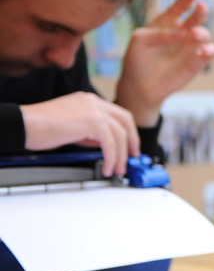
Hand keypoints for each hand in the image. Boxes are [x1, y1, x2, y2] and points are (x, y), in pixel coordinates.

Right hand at [21, 92, 140, 176]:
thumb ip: (90, 132)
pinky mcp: (92, 121)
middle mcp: (94, 102)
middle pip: (125, 122)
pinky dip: (112, 158)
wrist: (24, 124)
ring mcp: (94, 110)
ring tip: (117, 169)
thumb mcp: (72, 127)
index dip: (128, 131)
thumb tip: (102, 144)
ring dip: (121, 155)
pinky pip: (110, 143)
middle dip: (132, 142)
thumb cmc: (40, 127)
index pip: (118, 114)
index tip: (130, 146)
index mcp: (89, 101)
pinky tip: (107, 167)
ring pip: (120, 135)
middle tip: (131, 158)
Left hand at [116, 0, 213, 126]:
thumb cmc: (136, 60)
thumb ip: (158, 33)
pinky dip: (210, 50)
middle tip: (201, 7)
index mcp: (166, 23)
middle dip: (200, 11)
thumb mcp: (139, 41)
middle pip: (196, 18)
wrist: (140, 86)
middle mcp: (181, 32)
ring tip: (194, 35)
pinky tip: (203, 51)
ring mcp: (190, 47)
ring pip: (204, 34)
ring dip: (202, 32)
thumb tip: (181, 34)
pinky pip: (210, 53)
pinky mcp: (197, 62)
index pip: (178, 7)